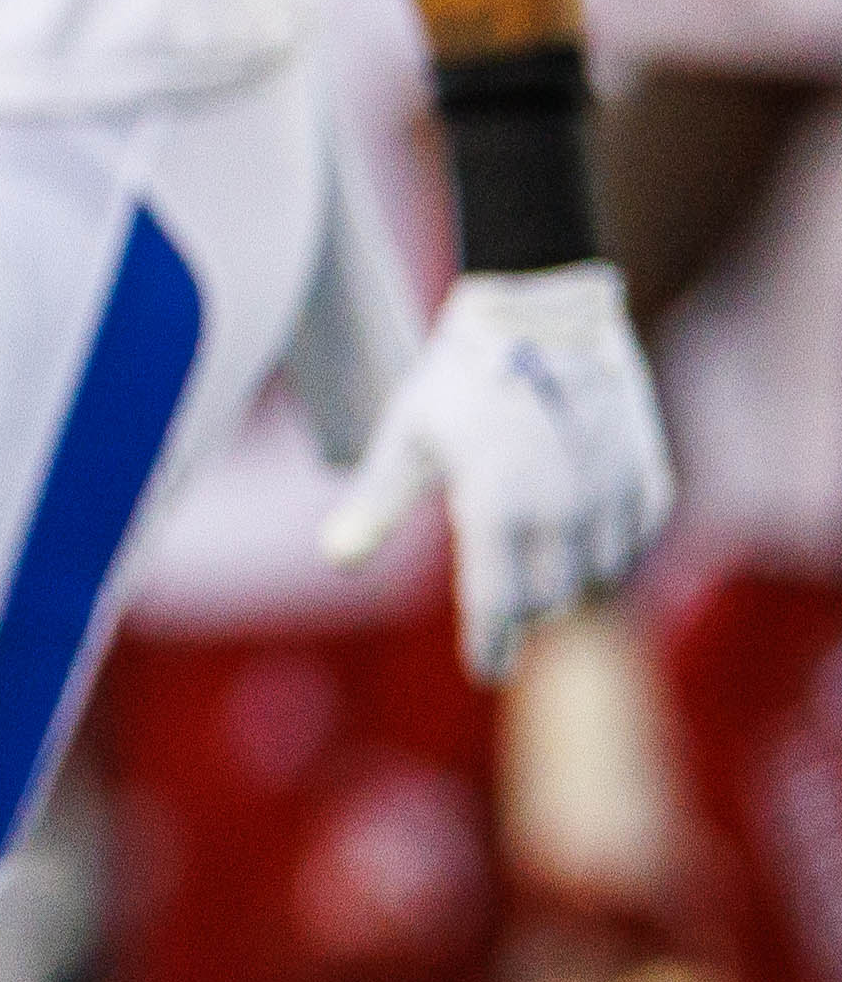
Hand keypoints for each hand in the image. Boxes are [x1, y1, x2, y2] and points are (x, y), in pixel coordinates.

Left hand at [319, 262, 676, 680]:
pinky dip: (613, 548)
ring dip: (572, 584)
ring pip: (599, 576)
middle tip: (505, 612)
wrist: (540, 310)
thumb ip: (376, 504)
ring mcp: (610, 492)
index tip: (486, 671)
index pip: (497, 607)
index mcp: (496, 510)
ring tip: (543, 577)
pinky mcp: (646, 469)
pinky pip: (637, 536)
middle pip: (550, 600)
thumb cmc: (458, 376)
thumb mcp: (405, 438)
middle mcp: (561, 511)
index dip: (491, 646)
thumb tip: (335, 559)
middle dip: (526, 611)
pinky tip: (586, 540)